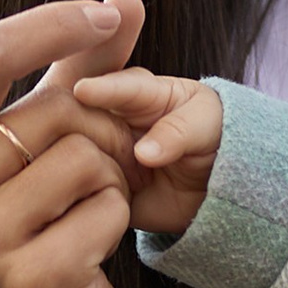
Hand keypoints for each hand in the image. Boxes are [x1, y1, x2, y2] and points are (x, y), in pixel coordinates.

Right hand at [0, 0, 146, 287]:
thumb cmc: (30, 222)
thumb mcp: (36, 142)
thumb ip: (78, 68)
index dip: (53, 23)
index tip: (105, 13)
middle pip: (54, 112)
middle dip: (97, 131)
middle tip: (92, 172)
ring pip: (86, 160)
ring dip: (108, 182)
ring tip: (79, 214)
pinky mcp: (28, 278)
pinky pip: (108, 211)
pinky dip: (115, 223)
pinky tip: (86, 249)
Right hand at [71, 66, 224, 241]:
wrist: (212, 186)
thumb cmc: (212, 137)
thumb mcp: (207, 125)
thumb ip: (179, 131)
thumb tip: (143, 154)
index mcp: (138, 92)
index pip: (120, 88)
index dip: (102, 90)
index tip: (83, 91)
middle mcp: (109, 119)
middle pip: (83, 119)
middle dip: (85, 131)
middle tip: (112, 152)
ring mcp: (100, 152)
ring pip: (75, 156)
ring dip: (82, 165)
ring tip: (112, 179)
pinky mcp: (97, 187)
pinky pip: (82, 191)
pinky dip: (82, 195)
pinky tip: (92, 200)